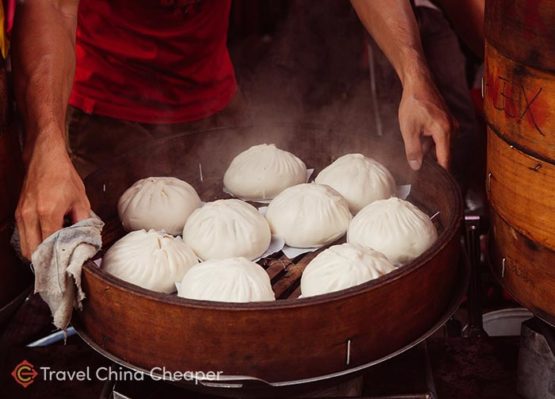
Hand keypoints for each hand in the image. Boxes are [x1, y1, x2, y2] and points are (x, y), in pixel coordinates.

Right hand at [15, 134, 89, 259]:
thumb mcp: (81, 199)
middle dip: (46, 260)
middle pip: (32, 252)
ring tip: (54, 253)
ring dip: (38, 253)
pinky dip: (33, 242)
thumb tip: (86, 240)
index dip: (60, 257)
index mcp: (48, 212)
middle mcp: (30, 216)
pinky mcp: (18, 213)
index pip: (50, 246)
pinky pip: (22, 236)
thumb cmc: (64, 176)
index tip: (69, 263)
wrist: (45, 158)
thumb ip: (83, 222)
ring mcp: (21, 214)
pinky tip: (47, 241)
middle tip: (60, 263)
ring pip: (24, 246)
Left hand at [398, 76, 455, 169]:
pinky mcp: (447, 121)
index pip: (445, 159)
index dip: (440, 172)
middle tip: (419, 168)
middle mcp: (452, 129)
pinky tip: (420, 138)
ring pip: (441, 145)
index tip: (435, 183)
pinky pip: (441, 137)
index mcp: (444, 132)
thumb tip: (416, 167)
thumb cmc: (413, 104)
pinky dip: (431, 141)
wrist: (418, 83)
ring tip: (416, 149)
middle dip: (432, 161)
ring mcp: (451, 124)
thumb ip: (413, 150)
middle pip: (443, 153)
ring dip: (429, 149)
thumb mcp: (408, 130)